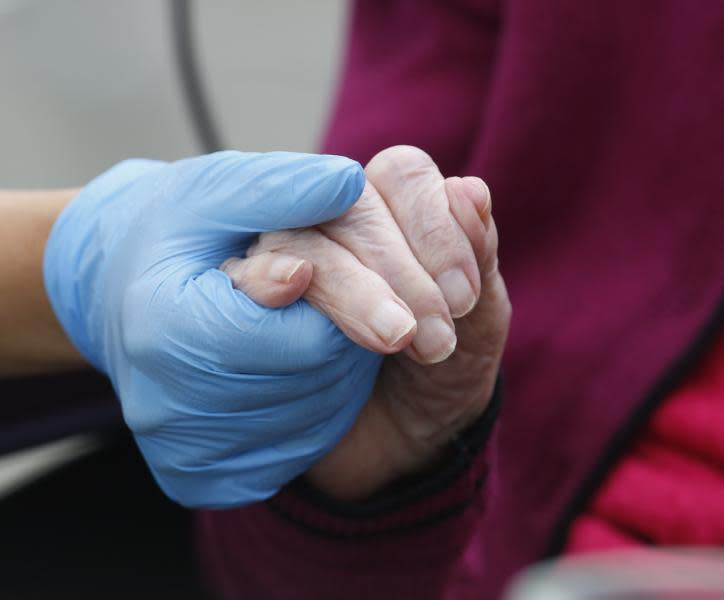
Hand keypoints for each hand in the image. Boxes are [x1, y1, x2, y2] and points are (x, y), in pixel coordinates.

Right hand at [43, 151, 384, 507]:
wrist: (116, 290)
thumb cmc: (173, 231)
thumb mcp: (220, 188)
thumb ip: (282, 188)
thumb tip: (348, 185)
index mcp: (165, 328)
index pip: (302, 338)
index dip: (341, 299)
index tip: (341, 275)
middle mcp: (164, 405)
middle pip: (313, 381)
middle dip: (342, 333)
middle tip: (323, 298)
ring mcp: (180, 450)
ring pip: (314, 423)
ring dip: (335, 373)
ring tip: (302, 327)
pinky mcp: (197, 478)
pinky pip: (293, 456)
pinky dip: (311, 414)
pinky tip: (287, 372)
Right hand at [224, 146, 510, 499]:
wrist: (401, 449)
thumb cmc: (443, 373)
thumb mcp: (480, 323)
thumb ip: (476, 257)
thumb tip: (469, 188)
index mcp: (395, 210)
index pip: (401, 175)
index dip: (433, 225)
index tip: (463, 296)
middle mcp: (335, 223)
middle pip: (349, 208)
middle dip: (397, 268)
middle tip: (432, 338)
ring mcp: (286, 261)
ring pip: (296, 240)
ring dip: (348, 286)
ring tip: (394, 339)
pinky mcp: (248, 307)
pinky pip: (243, 281)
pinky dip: (267, 282)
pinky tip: (290, 290)